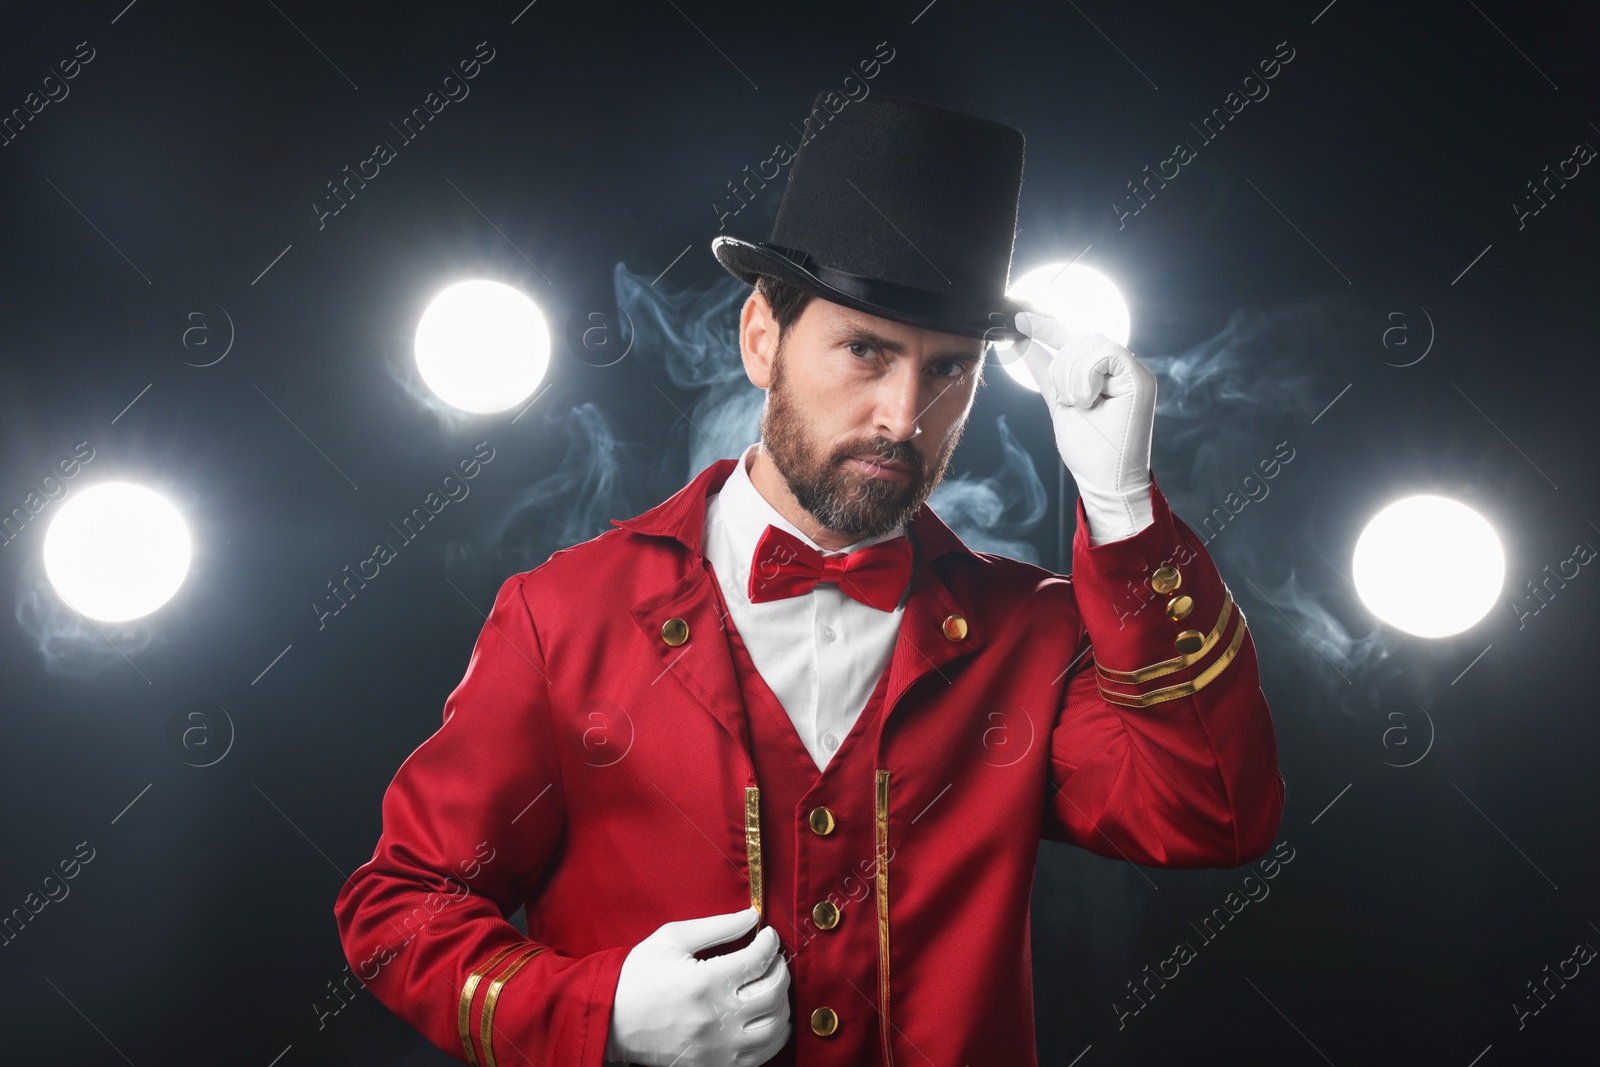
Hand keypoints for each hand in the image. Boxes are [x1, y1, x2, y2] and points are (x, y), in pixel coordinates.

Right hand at [605, 906, 791, 1066]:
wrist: (611, 1021)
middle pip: (773, 993)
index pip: (759, 959)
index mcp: (704, 982)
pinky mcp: (716, 1066)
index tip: (768, 934)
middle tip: (773, 958)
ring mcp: (718, 1048)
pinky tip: (766, 1016)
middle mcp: (716, 1019)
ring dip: (782, 1003)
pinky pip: (761, 1054)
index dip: (770, 942)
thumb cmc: (638, 976)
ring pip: (774, 1027)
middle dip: (780, 969)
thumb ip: (717, 926)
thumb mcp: (672, 939)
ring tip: (771, 985)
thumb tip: (752, 916)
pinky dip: (773, 1034)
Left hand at [1012, 311, 1156, 544]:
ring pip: (1089, 344)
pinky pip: (1104, 354)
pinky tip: (1090, 401)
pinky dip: (1086, 378)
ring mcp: (1136, 372)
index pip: (1076, 339)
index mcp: (1108, 373)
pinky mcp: (1141, 380)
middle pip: (1081, 339)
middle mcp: (1125, 368)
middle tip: (1069, 401)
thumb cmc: (1088, 451)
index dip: (1048, 326)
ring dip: (1072, 377)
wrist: (1105, 482)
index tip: (1019, 318)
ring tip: (1082, 405)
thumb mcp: (1058, 403)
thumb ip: (1045, 372)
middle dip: (1063, 368)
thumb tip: (1023, 343)